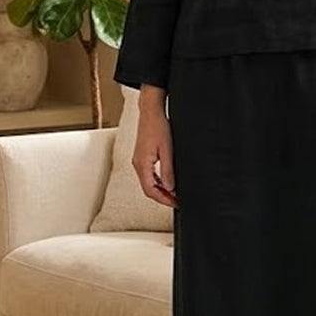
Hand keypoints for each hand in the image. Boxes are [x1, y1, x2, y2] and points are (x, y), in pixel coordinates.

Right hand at [131, 88, 177, 206]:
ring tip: (175, 195)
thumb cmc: (159, 127)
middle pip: (148, 189)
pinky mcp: (142, 157)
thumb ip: (168, 170)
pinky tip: (168, 183)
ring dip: (161, 191)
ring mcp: (138, 161)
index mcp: (142, 164)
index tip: (176, 204)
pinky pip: (148, 175)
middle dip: (163, 197)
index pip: (150, 190)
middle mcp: (137, 164)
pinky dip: (158, 182)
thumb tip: (170, 188)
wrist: (151, 112)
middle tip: (178, 202)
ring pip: (148, 183)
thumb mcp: (167, 150)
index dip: (163, 200)